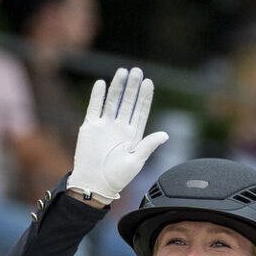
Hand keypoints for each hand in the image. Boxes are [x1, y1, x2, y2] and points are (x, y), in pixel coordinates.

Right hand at [67, 68, 169, 204]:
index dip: (145, 97)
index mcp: (133, 135)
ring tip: (122, 72)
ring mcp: (105, 126)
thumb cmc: (116, 178)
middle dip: (133, 87)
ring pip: (112, 101)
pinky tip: (101, 84)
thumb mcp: (136, 162)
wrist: (93, 185)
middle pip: (128, 102)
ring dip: (117, 87)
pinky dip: (97, 96)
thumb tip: (165, 135)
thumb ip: (148, 146)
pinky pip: (94, 108)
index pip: (140, 111)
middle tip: (137, 71)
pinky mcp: (90, 127)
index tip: (149, 83)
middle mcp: (120, 127)